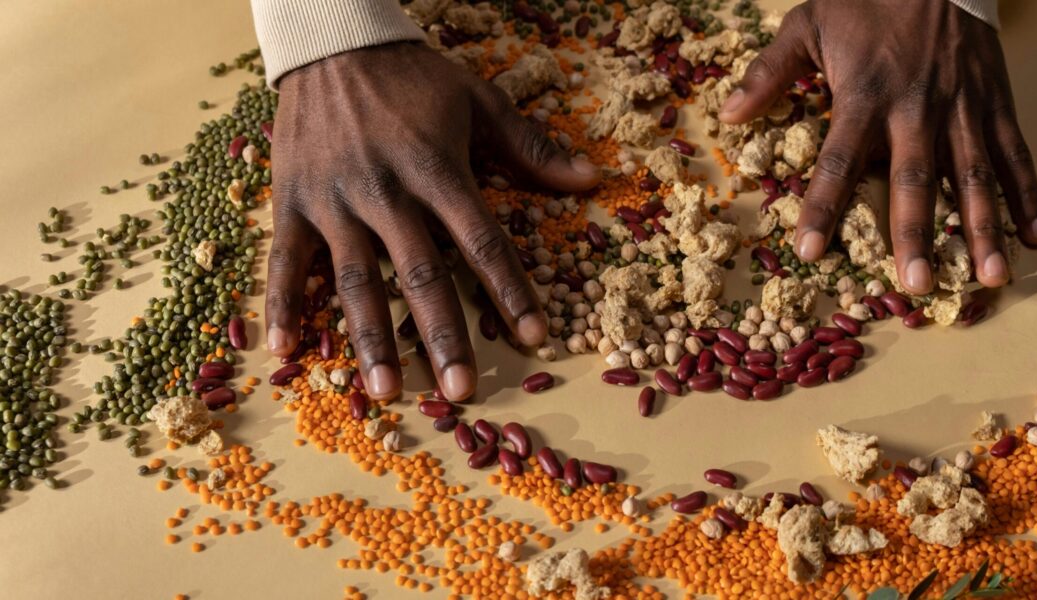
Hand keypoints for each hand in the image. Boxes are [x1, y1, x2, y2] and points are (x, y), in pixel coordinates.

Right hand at [268, 42, 598, 400]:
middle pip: (420, 273)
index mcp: (436, 168)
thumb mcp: (478, 99)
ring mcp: (333, 199)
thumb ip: (530, 146)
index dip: (509, 290)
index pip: (481, 240)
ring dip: (371, 338)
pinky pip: (285, 260)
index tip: (533, 337)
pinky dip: (281, 305)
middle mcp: (385, 190)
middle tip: (461, 390)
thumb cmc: (413, 76)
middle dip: (443, 335)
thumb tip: (589, 181)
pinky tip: (285, 352)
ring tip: (386, 391)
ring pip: (354, 279)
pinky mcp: (291, 200)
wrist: (330, 40)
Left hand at [720, 0, 1036, 293]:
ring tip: (991, 277)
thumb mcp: (806, 24)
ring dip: (983, 229)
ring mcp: (962, 107)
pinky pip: (1015, 153)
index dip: (822, 207)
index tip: (810, 251)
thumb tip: (730, 115)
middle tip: (915, 285)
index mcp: (864, 95)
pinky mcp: (996, 102)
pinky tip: (1034, 237)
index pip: (839, 162)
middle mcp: (916, 109)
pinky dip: (1028, 195)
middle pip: (915, 181)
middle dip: (915, 235)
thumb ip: (770, 73)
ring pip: (976, 176)